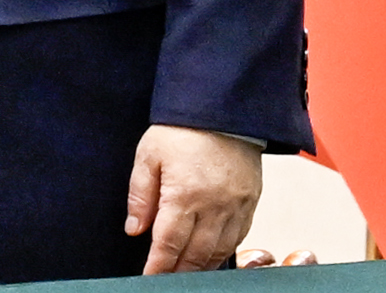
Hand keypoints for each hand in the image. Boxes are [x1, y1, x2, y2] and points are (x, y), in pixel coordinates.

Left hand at [125, 125, 262, 272]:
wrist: (222, 109)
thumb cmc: (183, 129)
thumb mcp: (148, 155)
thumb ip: (140, 195)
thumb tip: (135, 227)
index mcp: (184, 195)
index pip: (168, 244)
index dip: (158, 266)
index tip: (150, 278)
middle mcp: (214, 207)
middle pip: (195, 255)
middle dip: (179, 272)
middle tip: (165, 280)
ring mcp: (236, 207)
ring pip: (219, 251)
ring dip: (201, 267)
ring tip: (185, 274)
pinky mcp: (250, 203)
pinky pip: (239, 238)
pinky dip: (223, 252)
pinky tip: (211, 256)